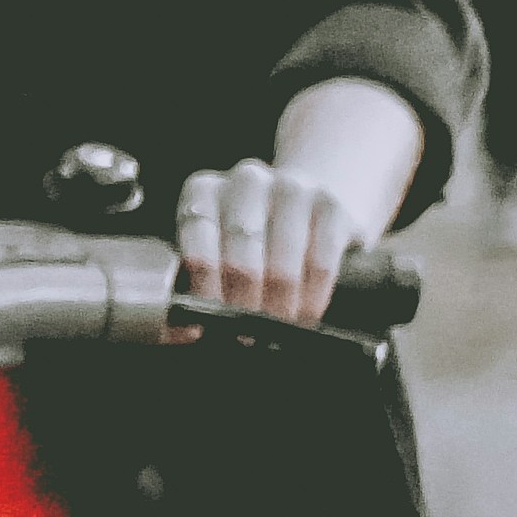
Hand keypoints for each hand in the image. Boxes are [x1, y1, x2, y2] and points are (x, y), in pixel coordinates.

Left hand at [171, 161, 377, 326]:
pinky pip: (320, 263)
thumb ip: (198, 278)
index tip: (208, 323)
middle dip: (243, 303)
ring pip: (282, 263)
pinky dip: (312, 297)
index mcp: (204, 190)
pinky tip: (306, 315)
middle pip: (241, 253)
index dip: (204, 288)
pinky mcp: (332, 205)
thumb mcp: (215, 246)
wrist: (307, 206)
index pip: (197, 240)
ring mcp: (291, 188)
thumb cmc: (250, 238)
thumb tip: (184, 330)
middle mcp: (246, 181)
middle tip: (245, 336)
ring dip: (278, 306)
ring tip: (275, 331)